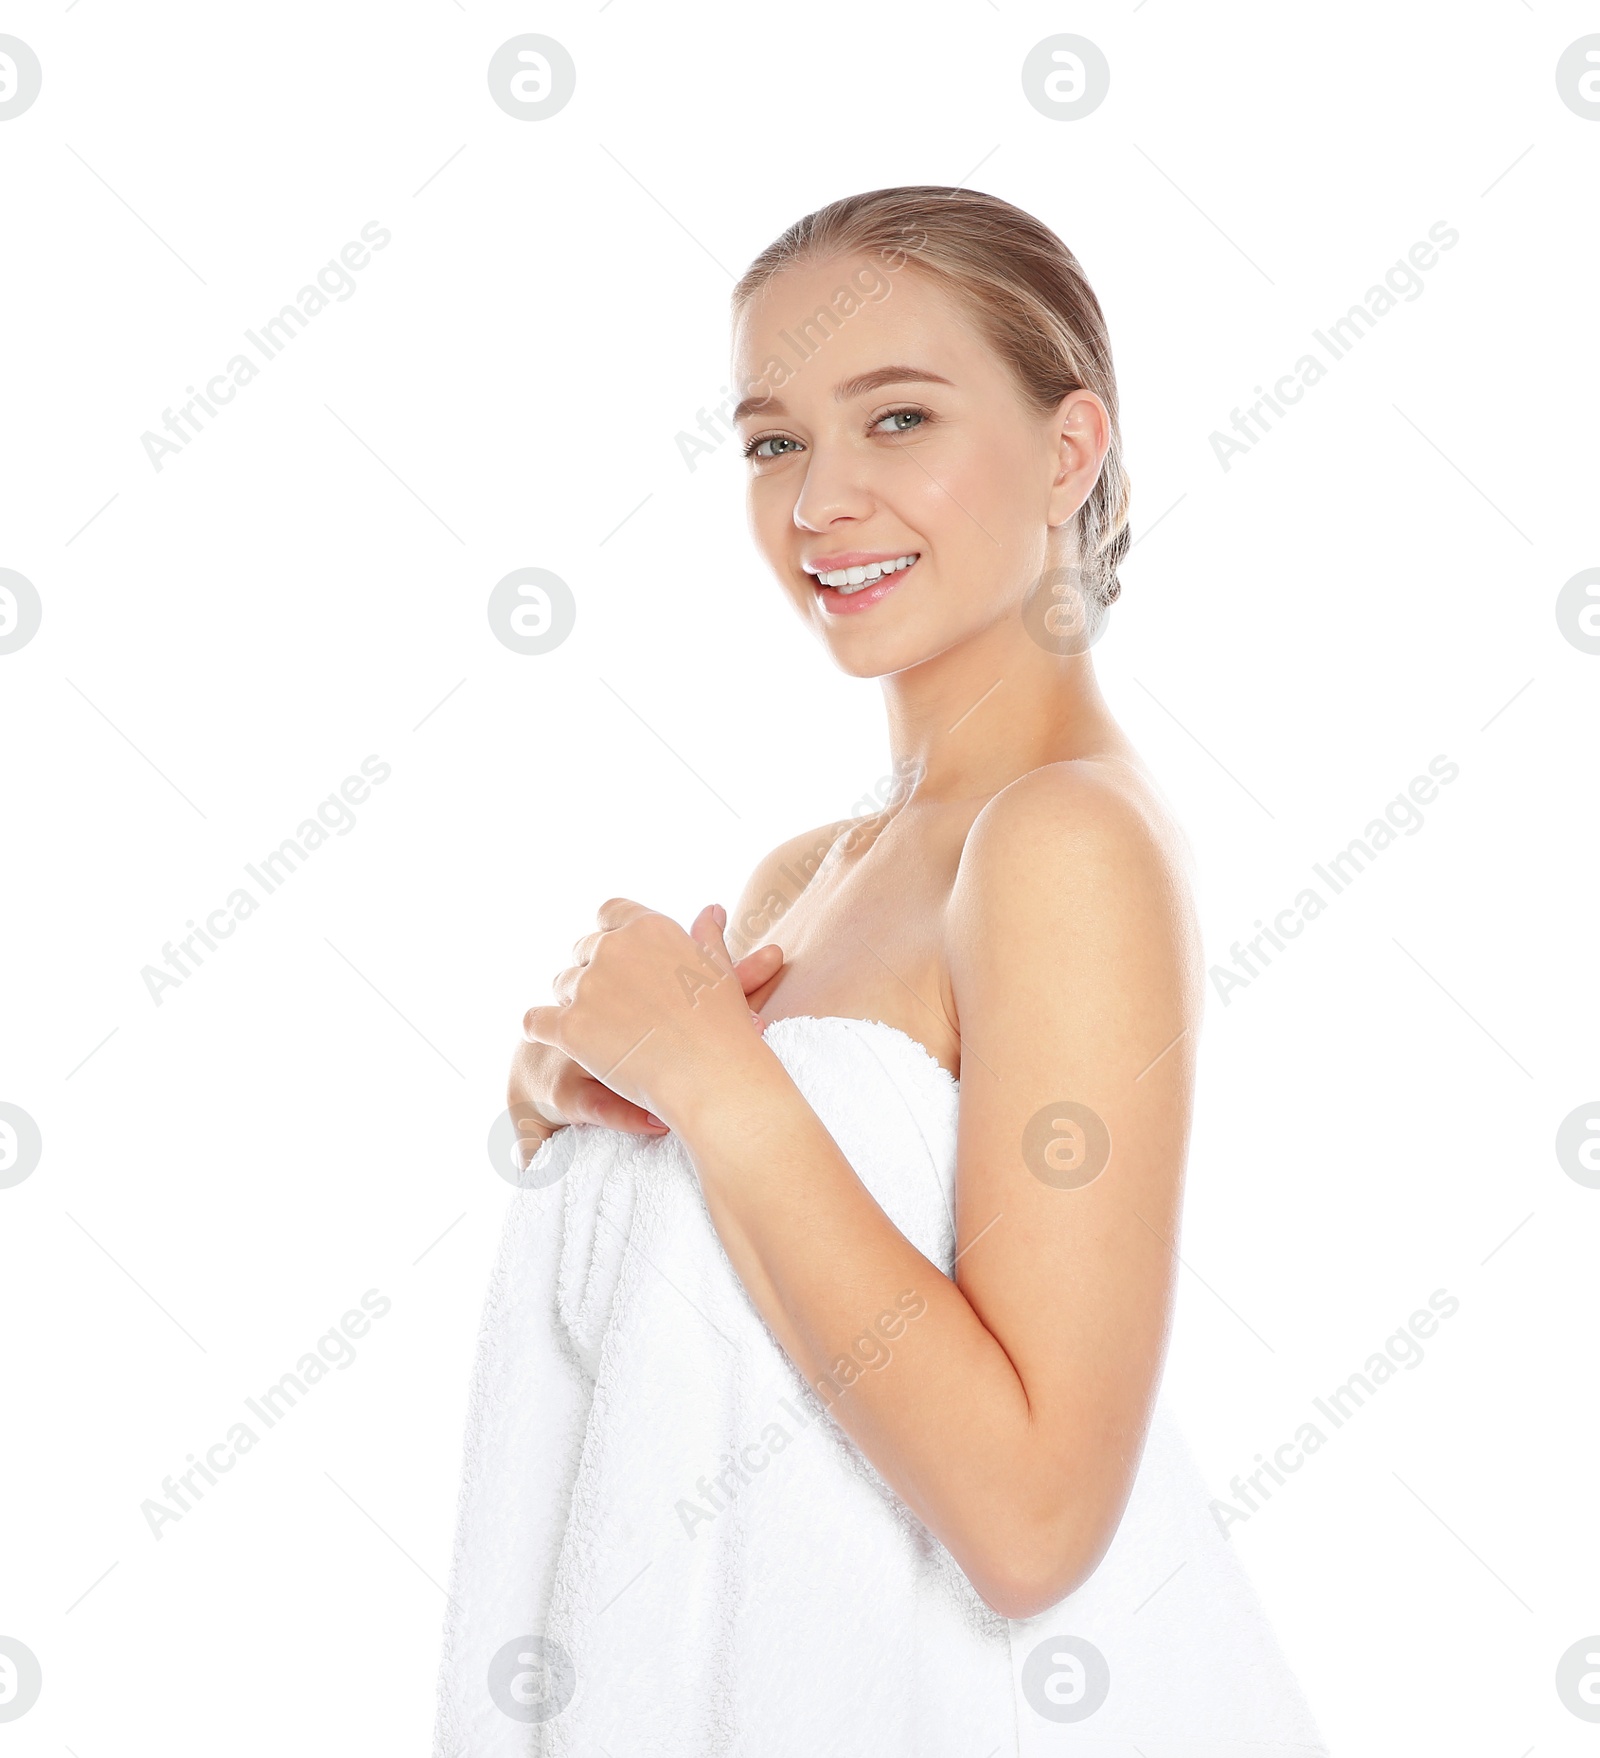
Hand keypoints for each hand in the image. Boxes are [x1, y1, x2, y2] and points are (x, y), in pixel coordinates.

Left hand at [521, 900, 777, 1133]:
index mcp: (648, 929)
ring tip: (601, 1033)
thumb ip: (707, 938)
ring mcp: (588, 987)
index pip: (610, 912)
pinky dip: (541, 1028)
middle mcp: (613, 948)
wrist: (711, 1076)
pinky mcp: (570, 1026)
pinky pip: (536, 1020)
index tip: (620, 959)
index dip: (611, 934)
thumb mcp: (719, 972)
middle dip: (595, 974)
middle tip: (616, 1008)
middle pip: (584, 950)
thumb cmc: (723, 1026)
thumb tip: (711, 911)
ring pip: (562, 985)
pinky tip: (551, 1037)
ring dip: (575, 1003)